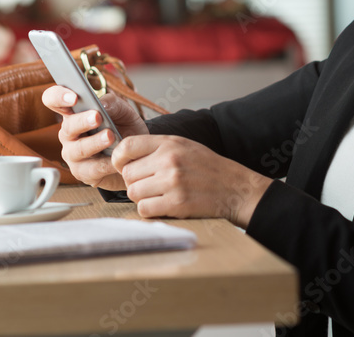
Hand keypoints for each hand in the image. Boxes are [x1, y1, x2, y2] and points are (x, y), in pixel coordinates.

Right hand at [43, 86, 148, 190]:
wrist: (137, 154)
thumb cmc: (124, 128)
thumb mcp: (124, 111)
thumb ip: (113, 103)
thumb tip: (102, 104)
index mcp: (73, 112)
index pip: (54, 99)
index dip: (58, 96)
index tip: (73, 97)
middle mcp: (68, 133)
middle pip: (68, 126)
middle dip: (82, 121)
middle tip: (97, 117)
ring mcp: (72, 154)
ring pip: (78, 149)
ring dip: (95, 142)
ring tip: (111, 136)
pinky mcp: (82, 172)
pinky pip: (91, 169)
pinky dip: (106, 163)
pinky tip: (116, 159)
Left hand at [112, 135, 272, 227]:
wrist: (234, 188)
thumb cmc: (207, 167)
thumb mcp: (183, 145)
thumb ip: (156, 148)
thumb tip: (124, 154)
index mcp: (169, 143)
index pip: (127, 146)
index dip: (118, 158)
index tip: (122, 165)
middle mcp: (169, 161)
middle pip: (127, 174)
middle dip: (134, 181)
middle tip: (148, 184)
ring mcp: (172, 183)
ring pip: (133, 193)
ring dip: (141, 197)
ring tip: (157, 194)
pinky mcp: (176, 204)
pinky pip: (144, 209)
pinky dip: (149, 210)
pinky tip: (162, 205)